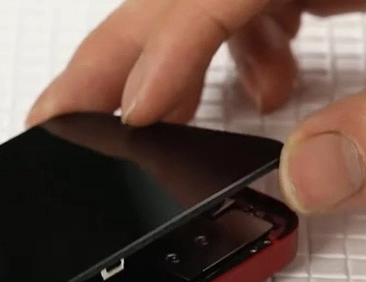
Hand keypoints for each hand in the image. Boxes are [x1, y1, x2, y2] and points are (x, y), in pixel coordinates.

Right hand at [27, 0, 365, 214]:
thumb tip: (305, 177)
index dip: (160, 54)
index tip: (130, 120)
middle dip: (114, 56)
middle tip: (62, 114)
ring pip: (195, 2)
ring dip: (167, 61)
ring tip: (152, 123)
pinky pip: (237, 8)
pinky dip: (223, 53)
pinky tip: (254, 92)